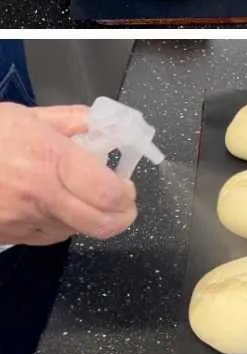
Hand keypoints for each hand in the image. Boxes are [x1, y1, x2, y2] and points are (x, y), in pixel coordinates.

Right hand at [0, 103, 137, 244]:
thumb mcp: (27, 116)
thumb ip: (73, 121)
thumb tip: (104, 127)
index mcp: (50, 161)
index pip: (109, 194)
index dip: (127, 194)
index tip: (127, 185)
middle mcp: (38, 197)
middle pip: (101, 225)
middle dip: (121, 216)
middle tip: (122, 202)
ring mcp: (19, 221)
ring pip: (74, 232)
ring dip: (87, 218)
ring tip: (81, 196)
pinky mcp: (5, 236)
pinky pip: (46, 237)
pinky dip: (59, 225)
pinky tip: (53, 206)